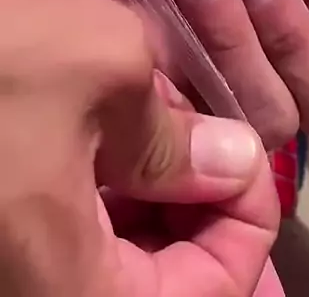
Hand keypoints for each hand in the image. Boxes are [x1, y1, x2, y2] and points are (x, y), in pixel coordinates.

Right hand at [0, 0, 277, 296]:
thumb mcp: (109, 71)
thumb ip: (179, 139)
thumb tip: (233, 165)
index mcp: (67, 288)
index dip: (244, 228)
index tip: (248, 158)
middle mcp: (33, 288)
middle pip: (156, 279)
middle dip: (198, 206)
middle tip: (217, 139)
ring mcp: (12, 255)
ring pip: (112, 247)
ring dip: (154, 187)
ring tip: (170, 119)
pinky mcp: (2, 211)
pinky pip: (68, 219)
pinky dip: (109, 177)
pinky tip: (125, 121)